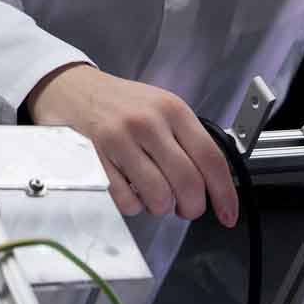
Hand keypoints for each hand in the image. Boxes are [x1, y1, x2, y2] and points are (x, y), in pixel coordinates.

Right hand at [23, 64, 238, 224]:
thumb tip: (214, 184)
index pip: (210, 158)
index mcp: (173, 110)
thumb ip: (188, 140)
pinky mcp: (96, 158)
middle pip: (187, 183)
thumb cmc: (123, 105)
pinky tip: (131, 190)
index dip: (224, 194)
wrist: (75, 89)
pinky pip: (126, 201)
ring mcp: (120, 140)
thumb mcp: (162, 108)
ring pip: (158, 197)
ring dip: (160, 207)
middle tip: (186, 209)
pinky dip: (133, 206)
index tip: (227, 214)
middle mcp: (149, 123)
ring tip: (155, 196)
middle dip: (191, 208)